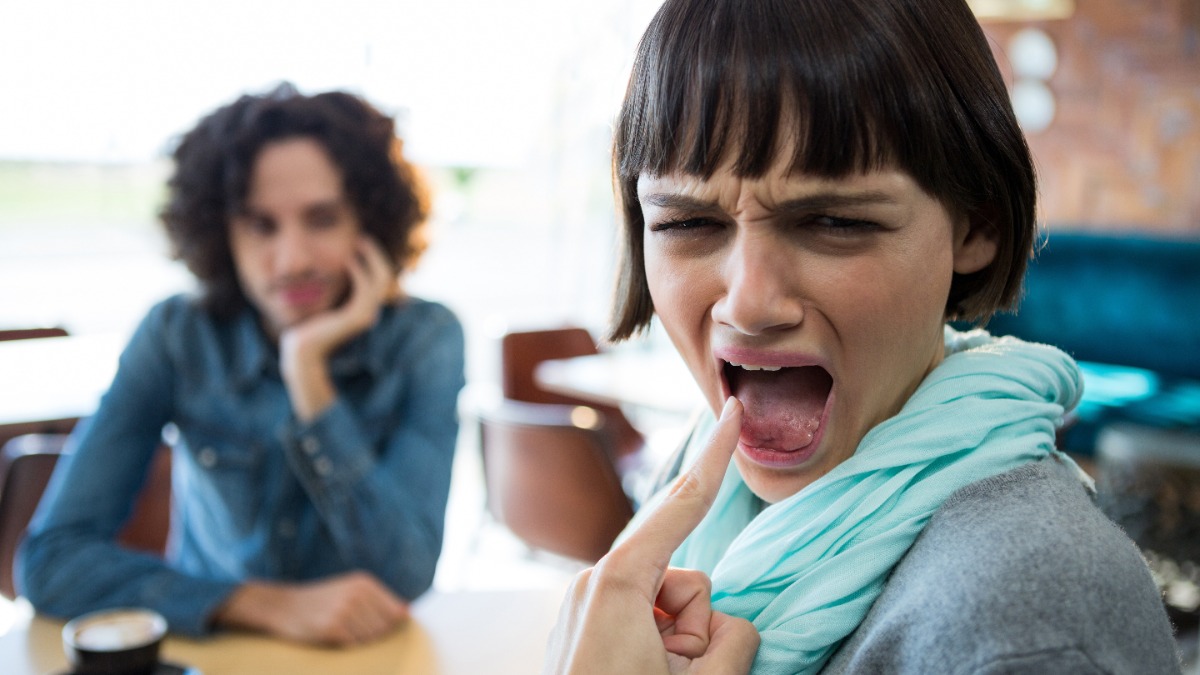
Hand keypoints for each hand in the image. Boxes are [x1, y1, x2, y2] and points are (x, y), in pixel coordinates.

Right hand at [214, 571, 409, 646]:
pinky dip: (347, 646)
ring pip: (370, 639)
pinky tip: (334, 637)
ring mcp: (344, 611)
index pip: (395, 612)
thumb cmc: (321, 600)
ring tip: (342, 631)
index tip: (373, 627)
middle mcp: (357, 594)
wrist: (283, 606)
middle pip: (384, 628)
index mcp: (364, 583)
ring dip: (359, 641)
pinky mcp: (332, 628)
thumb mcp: (350, 590)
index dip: (388, 625)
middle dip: (373, 635)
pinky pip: (354, 645)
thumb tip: (406, 612)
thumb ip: (379, 600)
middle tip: (351, 629)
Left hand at [279, 236, 397, 420]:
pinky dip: (360, 271)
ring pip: (380, 280)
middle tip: (362, 237)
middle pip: (385, 276)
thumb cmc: (309, 327)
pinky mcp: (358, 317)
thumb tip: (335, 272)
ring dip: (370, 258)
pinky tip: (349, 260)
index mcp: (365, 309)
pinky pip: (366, 288)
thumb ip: (332, 291)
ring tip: (358, 243)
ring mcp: (367, 315)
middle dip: (376, 254)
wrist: (302, 349)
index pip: (381, 279)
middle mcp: (371, 312)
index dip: (374, 259)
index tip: (360, 242)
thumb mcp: (324, 304)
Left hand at [544, 397, 758, 674]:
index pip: (680, 507)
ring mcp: (582, 609)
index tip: (729, 410)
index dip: (716, 458)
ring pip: (666, 609)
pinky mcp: (580, 632)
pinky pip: (641, 624)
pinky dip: (655, 653)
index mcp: (616, 585)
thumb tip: (722, 624)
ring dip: (676, 650)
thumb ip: (732, 638)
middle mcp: (592, 584)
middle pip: (683, 579)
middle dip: (695, 626)